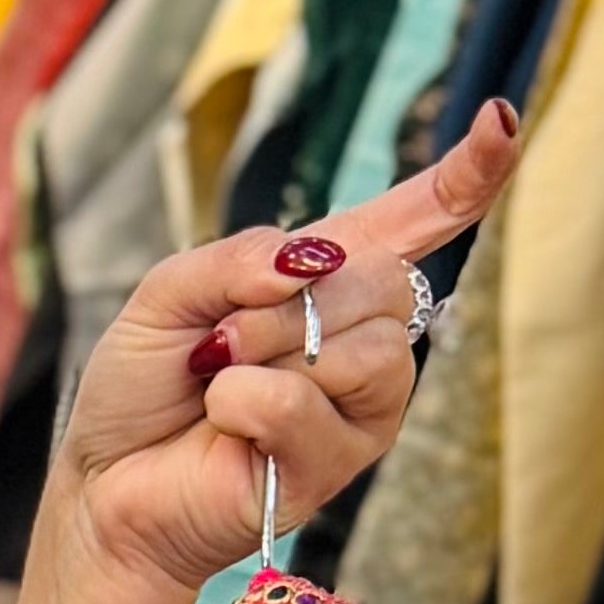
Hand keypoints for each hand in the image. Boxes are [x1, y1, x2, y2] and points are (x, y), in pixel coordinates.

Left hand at [45, 97, 523, 603]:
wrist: (103, 484)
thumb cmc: (141, 391)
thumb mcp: (169, 294)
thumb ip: (238, 257)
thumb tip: (312, 258)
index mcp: (326, 283)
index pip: (414, 221)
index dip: (464, 175)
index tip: (500, 119)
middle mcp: (360, 340)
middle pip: (386, 283)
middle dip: (289, 303)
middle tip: (222, 339)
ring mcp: (357, 406)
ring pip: (363, 346)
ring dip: (270, 350)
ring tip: (219, 379)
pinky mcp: (336, 465)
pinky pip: (309, 404)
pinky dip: (247, 402)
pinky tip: (222, 422)